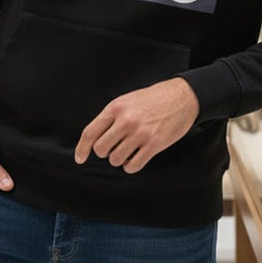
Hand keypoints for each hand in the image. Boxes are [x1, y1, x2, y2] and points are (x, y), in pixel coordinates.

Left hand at [74, 77, 198, 174]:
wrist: (181, 96)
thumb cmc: (153, 99)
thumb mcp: (127, 100)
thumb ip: (111, 117)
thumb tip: (94, 139)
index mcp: (116, 107)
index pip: (90, 133)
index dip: (82, 148)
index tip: (80, 159)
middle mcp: (126, 120)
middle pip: (101, 150)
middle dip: (106, 152)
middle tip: (116, 146)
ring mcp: (140, 133)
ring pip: (116, 160)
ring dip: (120, 159)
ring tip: (129, 149)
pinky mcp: (154, 144)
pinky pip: (133, 166)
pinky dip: (131, 165)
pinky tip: (137, 156)